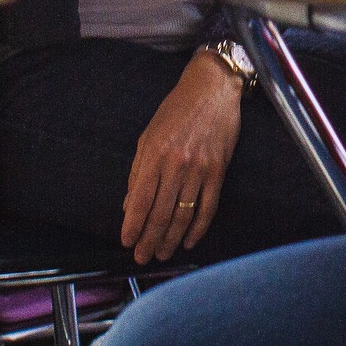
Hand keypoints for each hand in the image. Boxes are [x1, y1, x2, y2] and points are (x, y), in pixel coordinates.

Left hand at [121, 50, 243, 263]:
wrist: (213, 89)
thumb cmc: (176, 110)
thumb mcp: (149, 135)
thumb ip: (138, 171)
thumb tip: (129, 204)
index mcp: (156, 153)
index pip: (141, 199)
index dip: (133, 224)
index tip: (127, 241)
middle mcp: (177, 163)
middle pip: (161, 212)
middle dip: (149, 238)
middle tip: (142, 257)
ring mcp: (200, 168)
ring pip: (183, 214)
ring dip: (171, 239)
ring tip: (161, 254)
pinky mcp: (218, 171)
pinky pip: (208, 206)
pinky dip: (198, 228)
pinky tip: (189, 241)